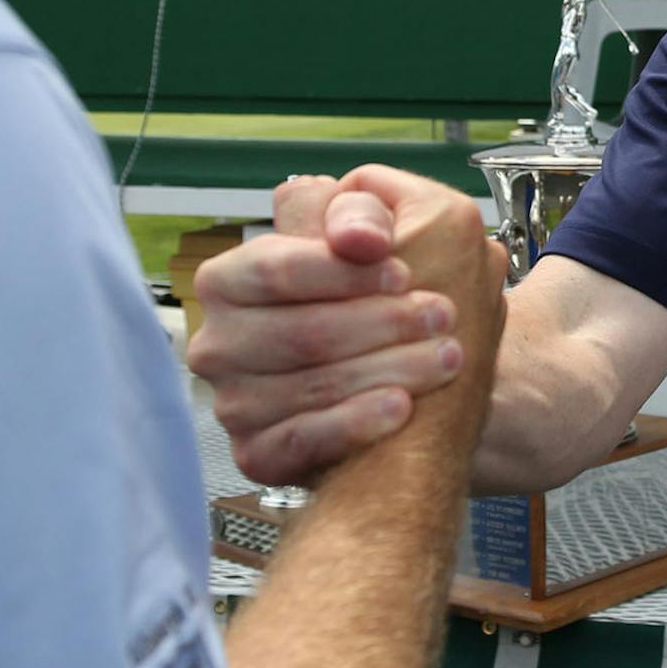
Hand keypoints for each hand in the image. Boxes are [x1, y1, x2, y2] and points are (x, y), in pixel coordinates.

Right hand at [186, 168, 503, 484]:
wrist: (414, 386)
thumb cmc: (391, 297)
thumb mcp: (387, 234)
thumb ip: (363, 214)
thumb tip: (359, 235)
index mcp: (230, 278)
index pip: (276, 267)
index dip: (344, 270)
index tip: (405, 271)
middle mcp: (219, 342)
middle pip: (301, 331)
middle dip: (381, 322)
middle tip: (443, 315)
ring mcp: (235, 403)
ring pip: (310, 387)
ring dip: (388, 368)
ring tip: (446, 356)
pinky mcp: (259, 454)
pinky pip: (301, 443)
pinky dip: (356, 423)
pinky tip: (402, 407)